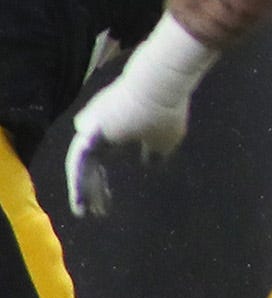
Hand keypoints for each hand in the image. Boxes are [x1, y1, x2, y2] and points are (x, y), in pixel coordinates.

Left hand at [64, 15, 221, 217]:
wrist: (161, 85)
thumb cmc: (167, 108)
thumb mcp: (164, 139)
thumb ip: (153, 153)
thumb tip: (150, 163)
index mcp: (116, 129)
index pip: (105, 160)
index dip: (105, 181)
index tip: (110, 200)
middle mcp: (98, 128)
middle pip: (91, 164)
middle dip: (94, 189)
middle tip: (97, 212)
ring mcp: (92, 127)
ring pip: (83, 165)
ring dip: (84, 189)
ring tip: (86, 212)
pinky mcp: (89, 130)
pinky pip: (79, 163)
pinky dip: (80, 181)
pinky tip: (82, 199)